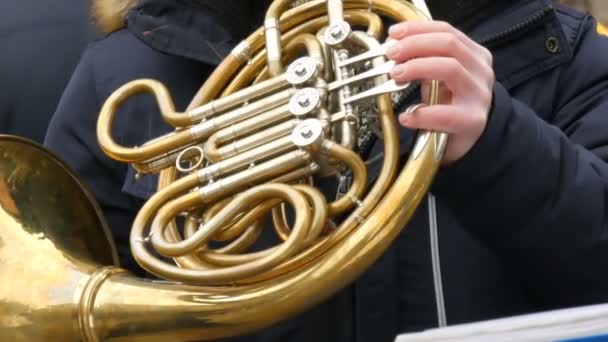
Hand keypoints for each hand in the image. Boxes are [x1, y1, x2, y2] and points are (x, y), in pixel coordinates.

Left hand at [386, 21, 494, 164]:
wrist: (470, 137)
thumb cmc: (451, 104)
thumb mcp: (439, 76)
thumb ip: (424, 60)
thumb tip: (395, 47)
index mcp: (474, 55)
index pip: (447, 31)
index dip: (417, 29)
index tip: (393, 34)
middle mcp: (480, 70)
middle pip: (449, 44)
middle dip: (415, 45)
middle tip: (391, 54)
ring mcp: (478, 95)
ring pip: (450, 68)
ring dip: (417, 67)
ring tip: (396, 75)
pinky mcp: (472, 121)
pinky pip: (445, 114)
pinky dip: (421, 114)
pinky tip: (406, 117)